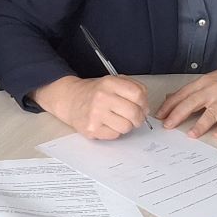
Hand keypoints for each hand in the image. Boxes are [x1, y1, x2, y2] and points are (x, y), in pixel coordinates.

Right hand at [35, 75, 150, 139]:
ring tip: (118, 120)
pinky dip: (114, 132)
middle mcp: (102, 97)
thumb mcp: (113, 81)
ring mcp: (96, 114)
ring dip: (126, 126)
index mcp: (109, 83)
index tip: (142, 107)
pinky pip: (115, 135)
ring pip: (126, 127)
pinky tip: (108, 124)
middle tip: (134, 118)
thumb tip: (145, 107)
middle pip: (134, 113)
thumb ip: (132, 88)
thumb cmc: (96, 92)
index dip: (144, 103)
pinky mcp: (92, 129)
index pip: (138, 94)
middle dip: (138, 118)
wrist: (71, 99)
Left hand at [156, 66, 216, 139]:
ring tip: (191, 134)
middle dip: (178, 115)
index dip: (169, 105)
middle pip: (192, 102)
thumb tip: (171, 98)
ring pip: (210, 113)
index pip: (182, 95)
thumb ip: (191, 91)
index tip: (159, 115)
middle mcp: (211, 91)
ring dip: (200, 124)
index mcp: (202, 84)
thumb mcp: (207, 80)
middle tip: (168, 125)